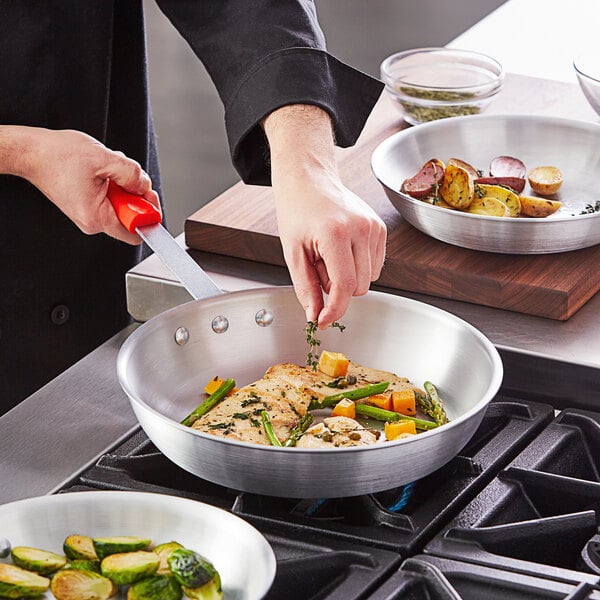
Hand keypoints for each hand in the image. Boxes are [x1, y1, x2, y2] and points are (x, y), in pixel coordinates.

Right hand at [4, 126, 159, 243]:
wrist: (31, 152)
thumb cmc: (57, 155)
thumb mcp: (104, 159)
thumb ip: (132, 174)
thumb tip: (145, 185)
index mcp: (97, 218)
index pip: (135, 234)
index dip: (148, 215)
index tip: (149, 198)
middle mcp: (92, 222)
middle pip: (131, 215)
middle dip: (135, 193)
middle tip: (128, 176)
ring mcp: (89, 214)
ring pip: (122, 203)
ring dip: (123, 184)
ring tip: (107, 169)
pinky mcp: (86, 205)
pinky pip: (111, 198)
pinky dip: (113, 182)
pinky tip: (102, 170)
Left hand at [274, 169, 385, 327]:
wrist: (309, 180)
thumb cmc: (297, 212)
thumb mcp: (293, 253)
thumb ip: (306, 288)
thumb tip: (316, 316)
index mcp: (335, 233)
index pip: (344, 286)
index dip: (335, 310)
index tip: (323, 320)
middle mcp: (360, 228)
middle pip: (359, 287)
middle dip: (337, 288)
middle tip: (317, 267)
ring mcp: (374, 226)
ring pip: (369, 279)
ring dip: (348, 277)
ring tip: (329, 256)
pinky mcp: (380, 228)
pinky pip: (375, 266)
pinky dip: (358, 267)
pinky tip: (342, 251)